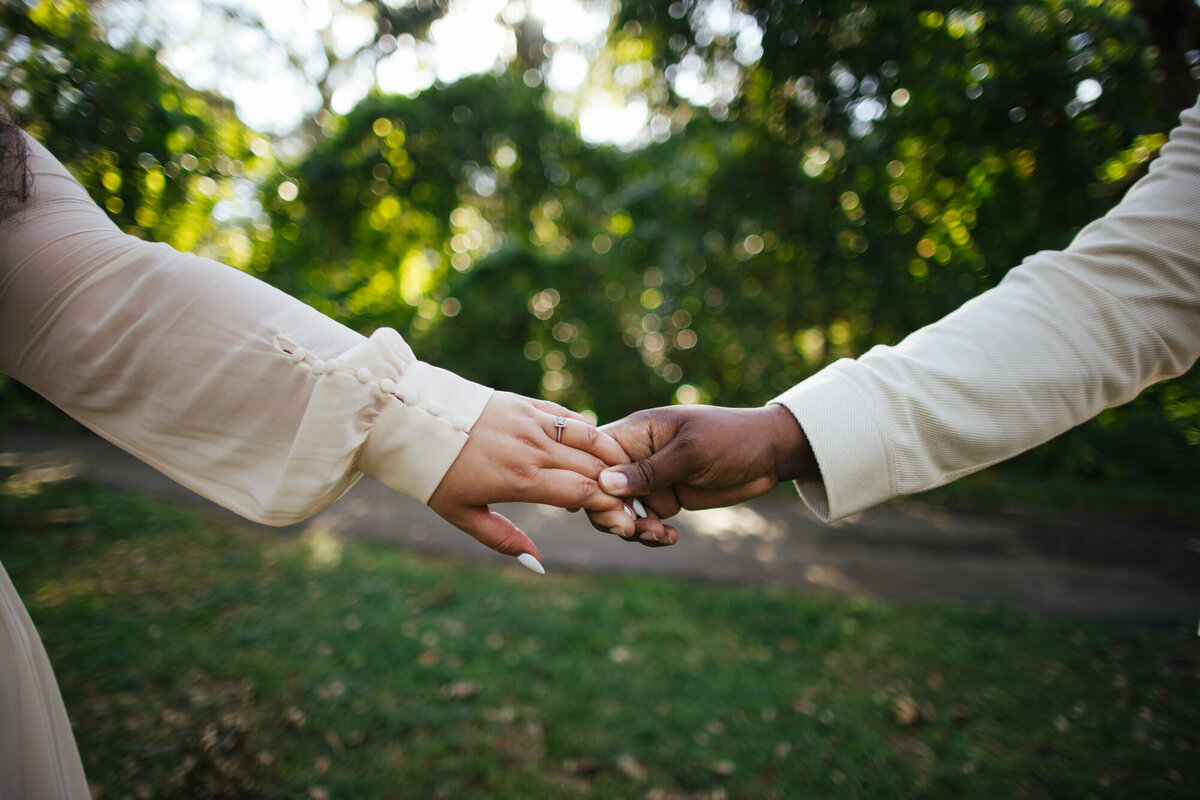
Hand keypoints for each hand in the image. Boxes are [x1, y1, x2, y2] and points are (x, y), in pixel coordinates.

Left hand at [427, 391, 640, 567]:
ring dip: (612, 456)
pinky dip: (590, 431)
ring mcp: (531, 421)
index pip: (581, 493)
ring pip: (588, 437)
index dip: (609, 508)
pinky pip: (569, 416)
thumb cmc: (432, 473)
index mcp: (519, 478)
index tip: (624, 520)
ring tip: (628, 471)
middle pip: (592, 468)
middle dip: (618, 487)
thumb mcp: (462, 514)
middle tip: (635, 502)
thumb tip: (537, 563)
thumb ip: (503, 540)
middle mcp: (532, 447)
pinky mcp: (525, 403)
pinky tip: (600, 445)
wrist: (410, 419)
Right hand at [588, 405, 815, 531]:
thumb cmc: (733, 439)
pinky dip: (650, 534)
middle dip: (610, 512)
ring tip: (659, 534)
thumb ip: (650, 470)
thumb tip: (606, 483)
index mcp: (637, 432)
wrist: (770, 454)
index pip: (595, 454)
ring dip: (632, 528)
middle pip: (601, 489)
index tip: (607, 505)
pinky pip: (644, 522)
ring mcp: (650, 480)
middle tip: (630, 529)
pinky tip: (670, 537)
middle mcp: (637, 456)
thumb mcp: (693, 452)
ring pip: (620, 511)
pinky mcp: (665, 499)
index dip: (590, 481)